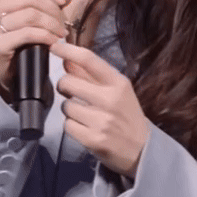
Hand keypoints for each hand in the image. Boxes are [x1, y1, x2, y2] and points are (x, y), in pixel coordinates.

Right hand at [0, 0, 75, 101]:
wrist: (11, 70)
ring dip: (52, 24)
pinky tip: (53, 41)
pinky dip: (45, 36)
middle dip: (52, 9)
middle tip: (62, 22)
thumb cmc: (23, 38)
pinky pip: (27, 33)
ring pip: (30, 14)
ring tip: (60, 33)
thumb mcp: (38, 13)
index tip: (62, 0)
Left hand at [49, 40, 150, 178]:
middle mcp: (111, 100)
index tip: (54, 46)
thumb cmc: (127, 115)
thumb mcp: (117, 90)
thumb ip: (91, 75)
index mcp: (118, 83)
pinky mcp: (93, 140)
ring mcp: (102, 121)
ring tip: (85, 115)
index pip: (88, 59)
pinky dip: (72, 126)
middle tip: (72, 92)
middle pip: (68, 82)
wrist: (142, 150)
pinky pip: (67, 125)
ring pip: (65, 106)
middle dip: (64, 86)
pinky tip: (85, 128)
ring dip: (69, 110)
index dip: (67, 50)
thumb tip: (68, 59)